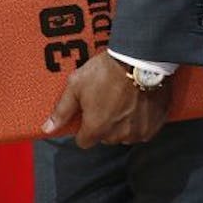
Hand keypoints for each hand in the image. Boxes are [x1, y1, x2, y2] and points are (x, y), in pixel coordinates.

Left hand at [42, 51, 171, 147]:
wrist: (141, 60)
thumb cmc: (105, 72)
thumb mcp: (76, 87)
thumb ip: (62, 111)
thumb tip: (47, 129)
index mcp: (97, 129)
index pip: (84, 142)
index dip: (83, 128)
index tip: (87, 114)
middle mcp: (118, 136)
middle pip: (105, 138)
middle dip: (103, 124)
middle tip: (105, 101)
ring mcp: (139, 132)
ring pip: (125, 135)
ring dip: (122, 124)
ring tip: (122, 100)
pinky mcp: (156, 125)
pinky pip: (144, 130)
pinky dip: (140, 121)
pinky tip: (137, 103)